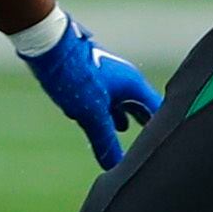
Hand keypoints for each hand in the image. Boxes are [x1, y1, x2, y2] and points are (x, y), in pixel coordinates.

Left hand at [20, 15, 159, 169]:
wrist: (47, 44)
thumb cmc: (74, 74)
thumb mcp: (92, 114)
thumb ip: (105, 141)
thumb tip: (114, 167)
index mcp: (133, 85)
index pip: (158, 111)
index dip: (162, 130)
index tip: (165, 148)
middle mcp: (123, 79)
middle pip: (140, 106)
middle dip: (143, 124)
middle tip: (150, 143)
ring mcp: (105, 77)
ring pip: (118, 101)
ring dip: (119, 117)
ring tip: (122, 131)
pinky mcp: (88, 77)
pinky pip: (101, 98)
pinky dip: (101, 111)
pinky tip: (92, 121)